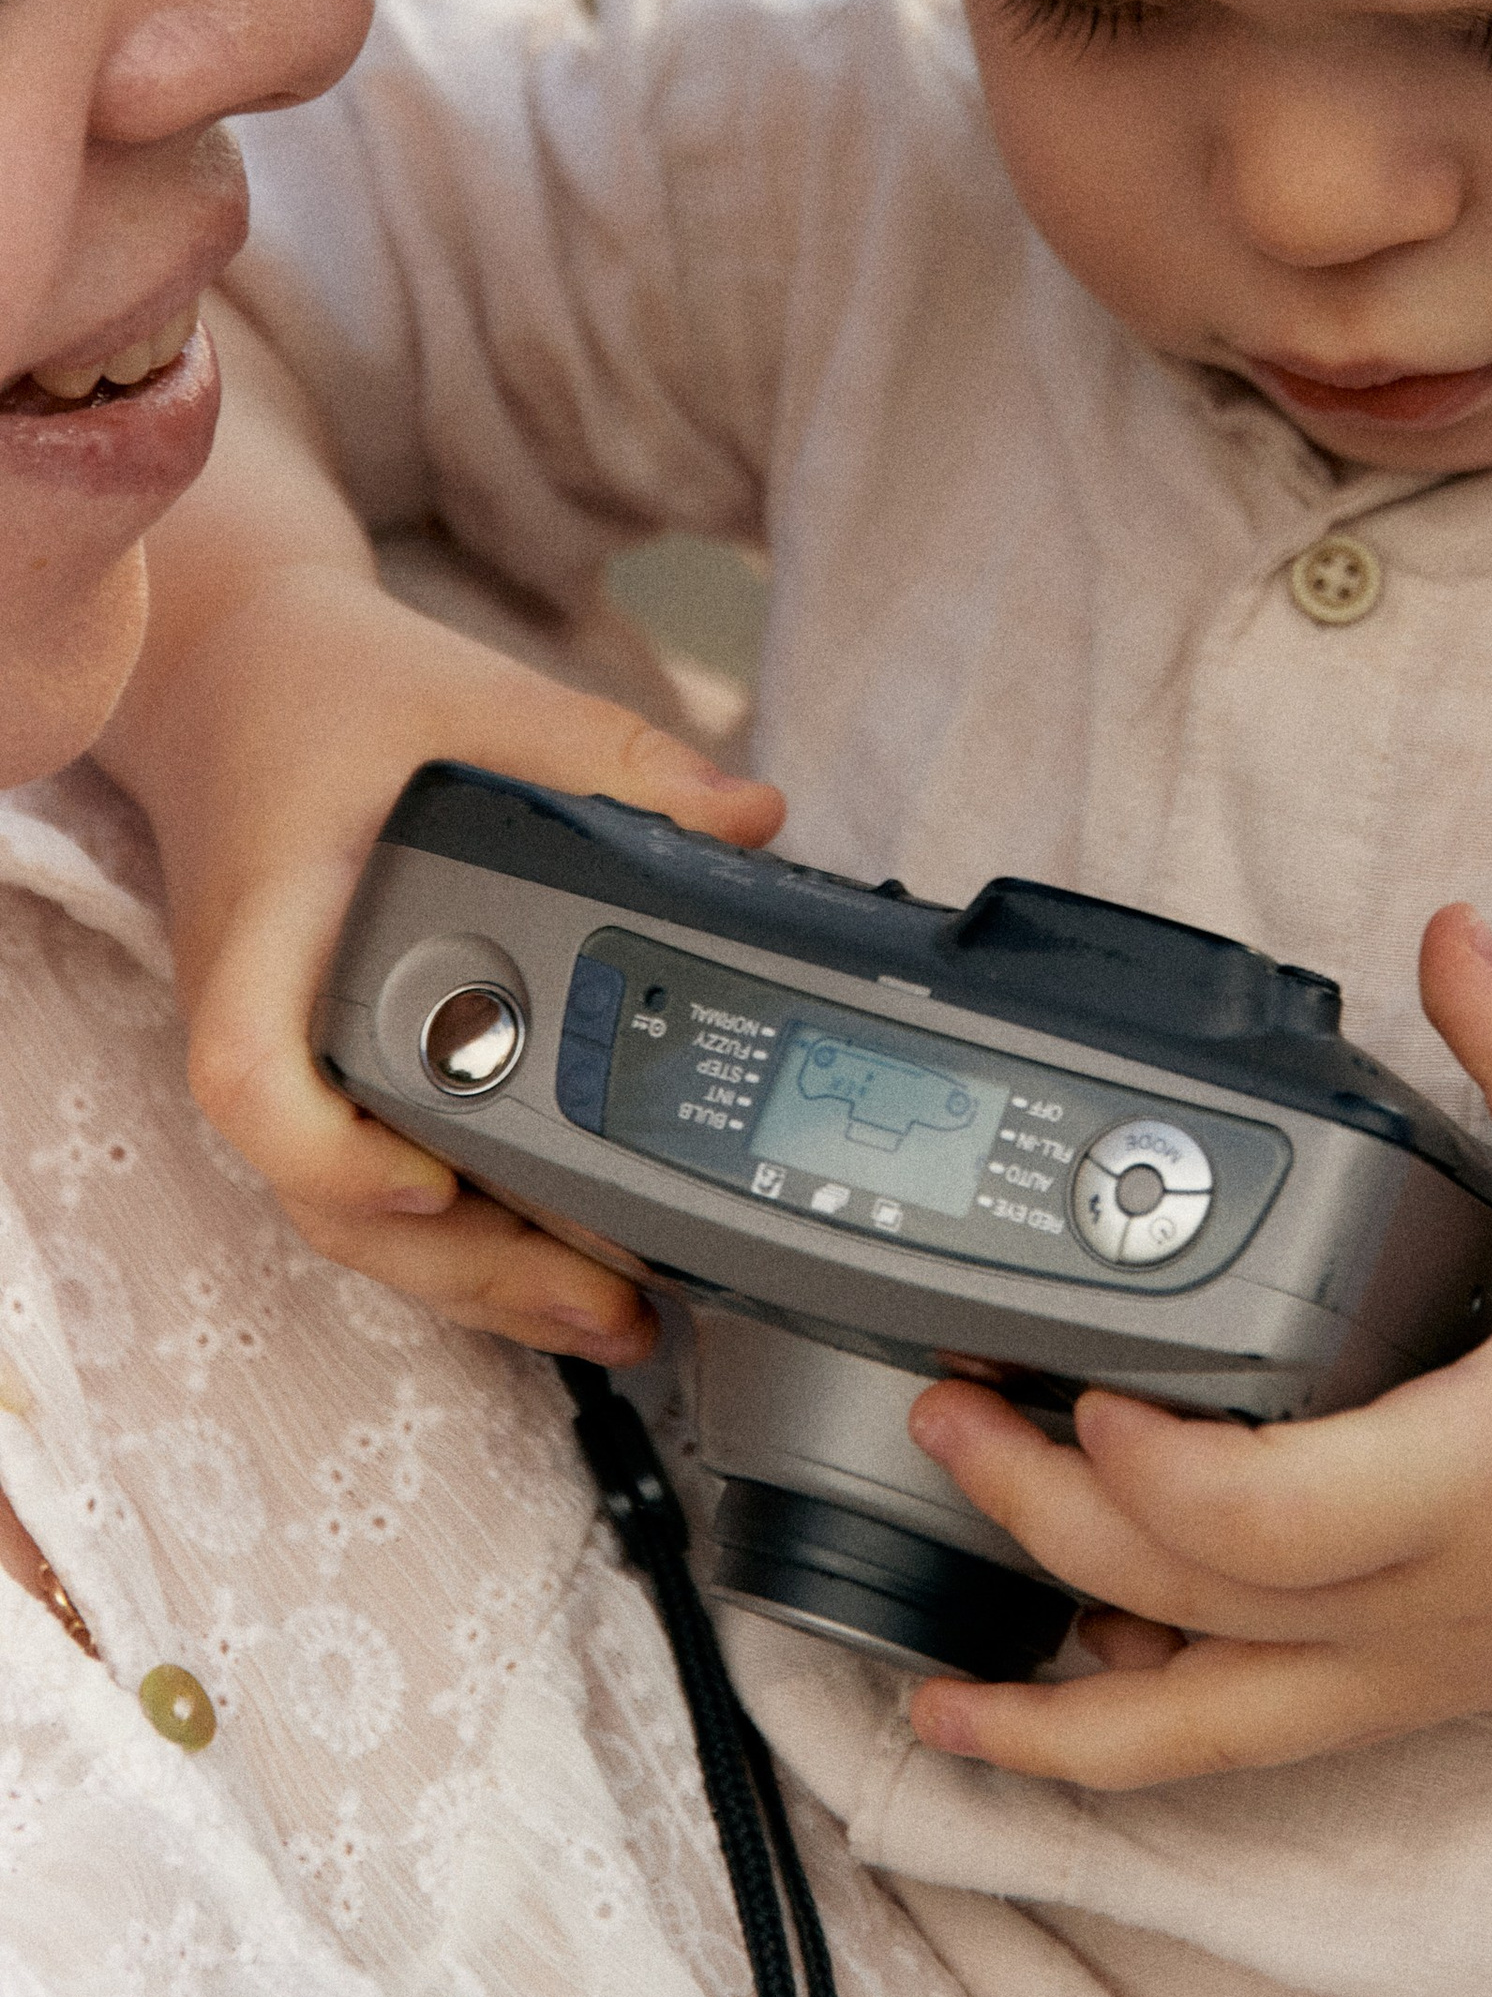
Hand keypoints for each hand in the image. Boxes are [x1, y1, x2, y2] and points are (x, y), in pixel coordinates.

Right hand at [109, 555, 781, 1355]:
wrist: (236, 680)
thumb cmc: (338, 696)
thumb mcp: (477, 699)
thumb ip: (614, 758)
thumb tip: (750, 814)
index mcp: (273, 930)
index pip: (252, 1073)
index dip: (332, 1150)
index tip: (431, 1179)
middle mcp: (268, 1016)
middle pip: (320, 1193)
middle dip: (462, 1266)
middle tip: (607, 1302)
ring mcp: (293, 1056)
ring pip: (353, 1214)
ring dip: (474, 1278)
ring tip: (614, 1316)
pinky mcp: (328, 1070)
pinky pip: (376, 1177)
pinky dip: (463, 1235)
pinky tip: (563, 1264)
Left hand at [901, 908, 1491, 1785]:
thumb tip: (1448, 927)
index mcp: (1473, 1477)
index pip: (1262, 1519)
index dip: (1142, 1465)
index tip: (1074, 1375)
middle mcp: (1429, 1601)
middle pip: (1186, 1611)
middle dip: (1038, 1521)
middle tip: (943, 1412)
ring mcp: (1418, 1671)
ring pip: (1203, 1737)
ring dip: (1056, 1714)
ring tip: (933, 1687)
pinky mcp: (1418, 1692)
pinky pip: (1252, 1747)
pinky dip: (1141, 1741)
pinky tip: (1059, 1708)